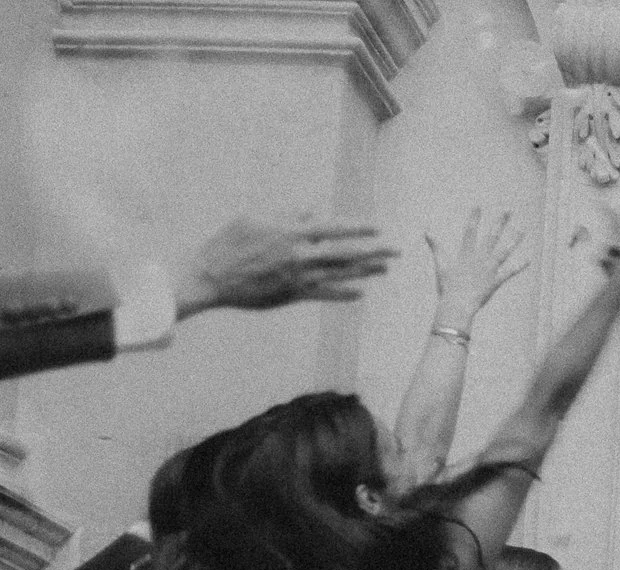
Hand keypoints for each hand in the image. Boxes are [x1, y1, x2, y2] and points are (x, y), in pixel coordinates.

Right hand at [174, 215, 396, 317]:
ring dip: (365, 271)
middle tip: (396, 251)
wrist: (210, 277)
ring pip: (340, 274)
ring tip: (384, 269)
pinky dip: (343, 293)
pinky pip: (324, 294)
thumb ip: (287, 215)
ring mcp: (298, 277)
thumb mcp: (255, 219)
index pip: (333, 229)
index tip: (378, 228)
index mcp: (291, 233)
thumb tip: (313, 212)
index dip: (358, 229)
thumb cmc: (228, 242)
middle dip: (374, 252)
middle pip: (345, 253)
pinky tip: (360, 292)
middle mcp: (300, 256)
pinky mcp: (293, 295)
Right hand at [426, 208, 529, 323]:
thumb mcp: (441, 264)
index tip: (479, 206)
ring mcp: (489, 269)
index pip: (470, 231)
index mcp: (467, 254)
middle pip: (492, 237)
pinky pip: (510, 272)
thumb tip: (427, 231)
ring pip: (504, 251)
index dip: (474, 218)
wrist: (457, 304)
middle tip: (508, 211)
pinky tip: (529, 259)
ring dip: (513, 240)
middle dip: (500, 223)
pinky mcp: (496, 281)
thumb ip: (436, 246)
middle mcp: (480, 259)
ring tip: (522, 230)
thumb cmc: (447, 285)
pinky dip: (519, 266)